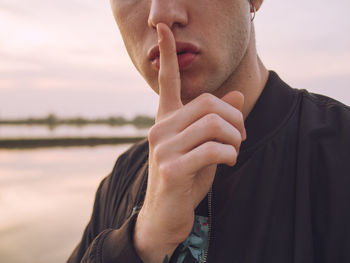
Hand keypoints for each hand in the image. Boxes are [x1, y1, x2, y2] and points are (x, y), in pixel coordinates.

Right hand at [133, 23, 245, 262]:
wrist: (165, 215)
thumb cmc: (185, 178)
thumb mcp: (203, 146)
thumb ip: (216, 121)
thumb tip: (236, 94)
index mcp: (166, 120)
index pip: (166, 81)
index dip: (168, 54)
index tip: (163, 27)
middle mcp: (160, 128)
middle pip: (208, 102)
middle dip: (235, 117)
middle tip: (242, 134)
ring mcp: (162, 148)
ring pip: (213, 123)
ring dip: (235, 137)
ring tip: (235, 150)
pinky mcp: (170, 168)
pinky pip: (212, 149)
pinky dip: (230, 154)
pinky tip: (228, 161)